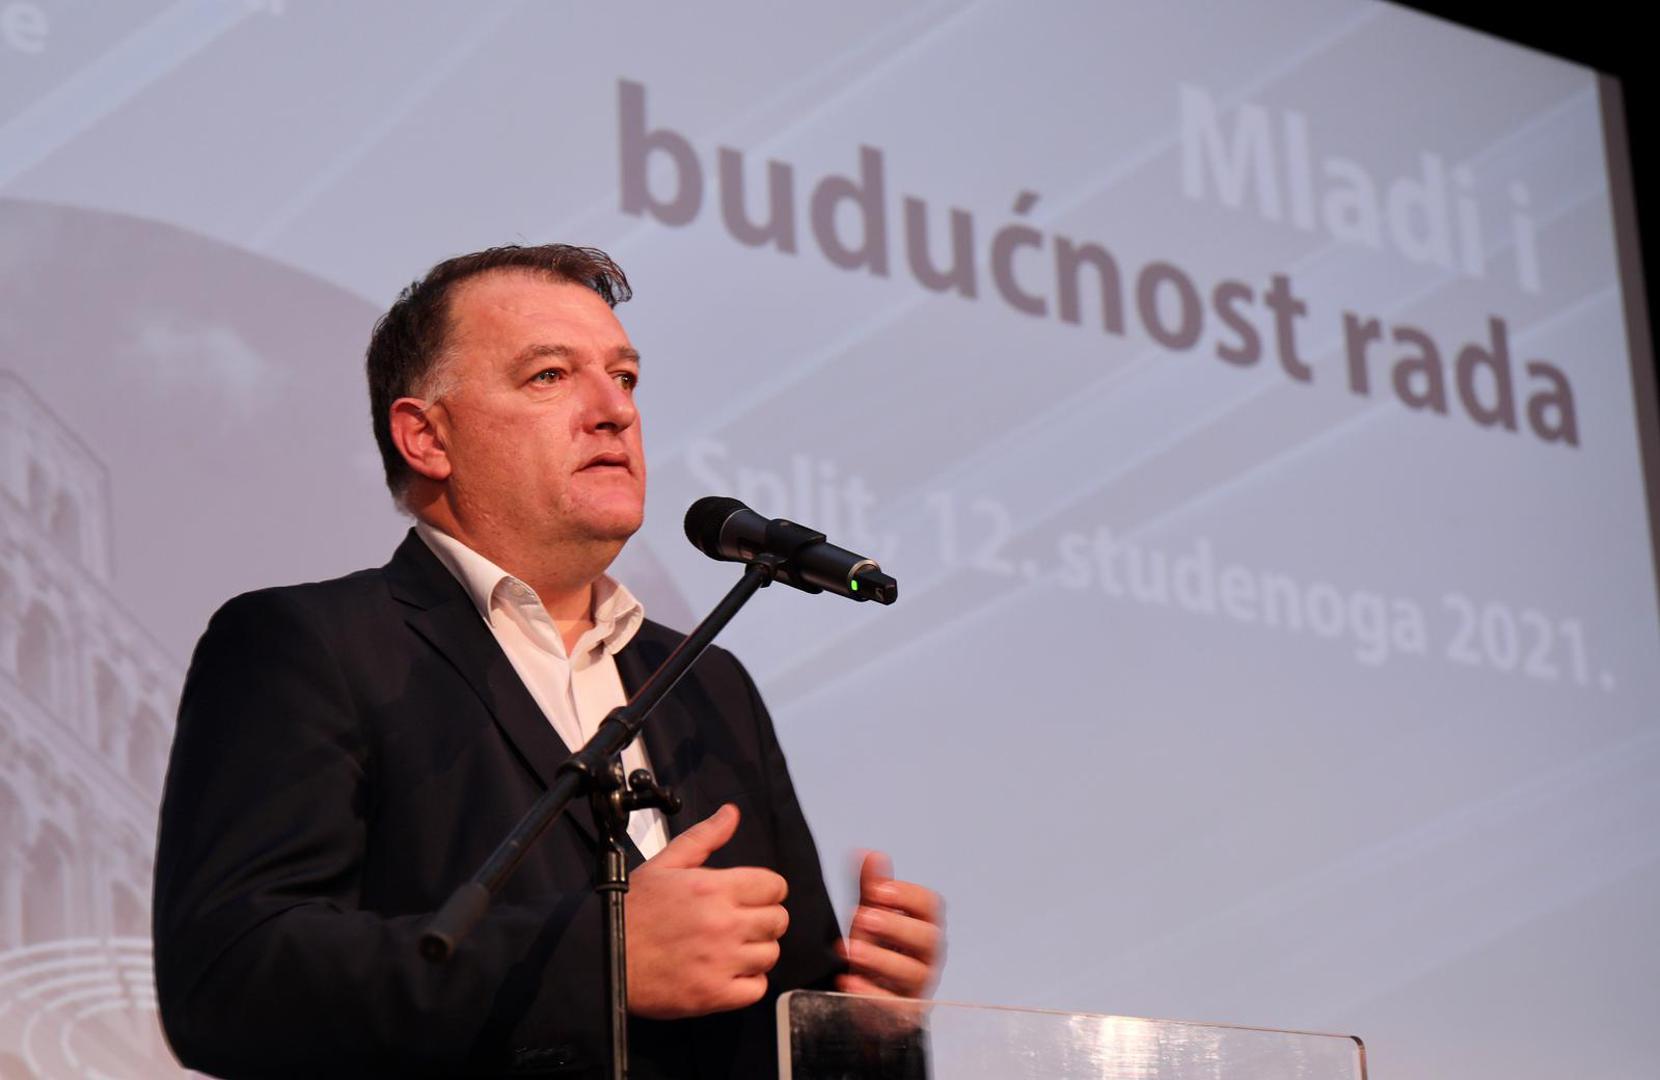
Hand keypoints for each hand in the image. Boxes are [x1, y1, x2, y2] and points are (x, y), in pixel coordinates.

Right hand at [625, 804, 789, 1018]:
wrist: (601, 957)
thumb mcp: (665, 864)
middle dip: (764, 918)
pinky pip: (757, 988)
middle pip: (778, 920)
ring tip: (733, 946)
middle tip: (741, 921)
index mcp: (713, 888)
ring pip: (770, 954)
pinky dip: (749, 981)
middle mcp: (723, 924)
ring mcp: (721, 961)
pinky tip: (729, 971)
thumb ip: (704, 837)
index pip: (774, 886)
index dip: (766, 889)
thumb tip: (730, 814)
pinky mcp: (714, 994)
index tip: (752, 897)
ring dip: (757, 949)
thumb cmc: (630, 912)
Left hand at [836, 851, 943, 999]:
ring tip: (852, 950)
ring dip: (882, 959)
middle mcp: (928, 956)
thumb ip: (873, 887)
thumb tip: (870, 853)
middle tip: (863, 918)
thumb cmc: (880, 949)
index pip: (930, 905)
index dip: (907, 895)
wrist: (873, 995)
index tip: (878, 890)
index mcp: (924, 925)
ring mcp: (917, 986)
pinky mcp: (902, 1013)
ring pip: (914, 973)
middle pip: (928, 938)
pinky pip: (894, 1007)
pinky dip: (872, 994)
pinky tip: (849, 981)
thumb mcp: (873, 916)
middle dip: (897, 926)